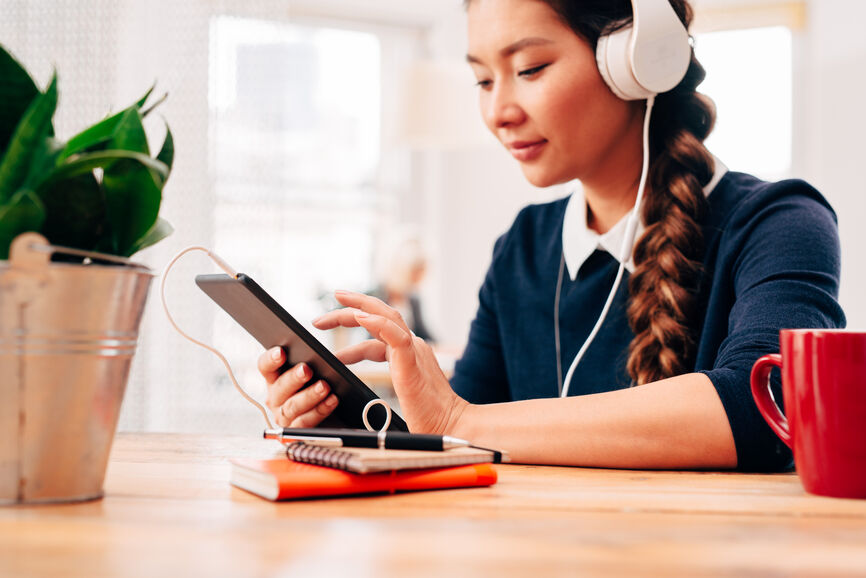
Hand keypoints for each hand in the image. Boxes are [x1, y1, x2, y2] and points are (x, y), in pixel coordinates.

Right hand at [257, 347, 338, 426]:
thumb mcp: (320, 371)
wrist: (338, 416)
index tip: (282, 352)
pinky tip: (332, 400)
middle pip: (279, 387)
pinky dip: (320, 411)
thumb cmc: (323, 387)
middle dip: (293, 378)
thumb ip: (319, 361)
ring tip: (324, 386)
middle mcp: (276, 398)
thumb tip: (329, 355)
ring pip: (292, 407)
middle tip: (307, 370)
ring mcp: (284, 417)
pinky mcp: (297, 432)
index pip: (266, 367)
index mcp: (276, 378)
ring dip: (308, 396)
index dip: (271, 359)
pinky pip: (305, 423)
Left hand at [313, 290, 468, 434]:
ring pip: (386, 315)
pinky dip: (377, 322)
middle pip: (379, 315)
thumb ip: (379, 393)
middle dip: (350, 308)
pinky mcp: (413, 360)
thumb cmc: (428, 421)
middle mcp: (411, 346)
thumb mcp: (397, 400)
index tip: (328, 337)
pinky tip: (359, 317)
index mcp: (408, 354)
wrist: (451, 429)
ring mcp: (413, 350)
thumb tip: (353, 395)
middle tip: (321, 315)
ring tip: (336, 299)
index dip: (352, 333)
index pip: (376, 333)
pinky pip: (395, 334)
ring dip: (359, 306)